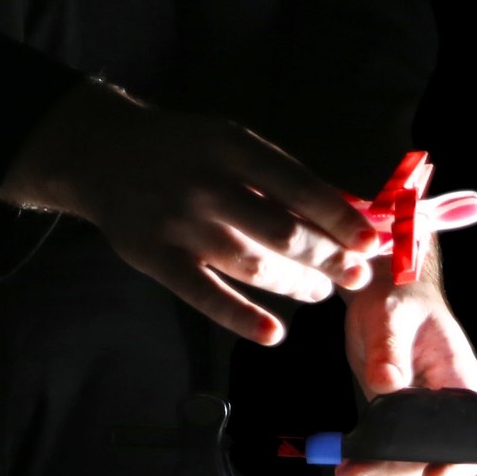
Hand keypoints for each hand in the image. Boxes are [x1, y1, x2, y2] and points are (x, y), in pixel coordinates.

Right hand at [0, 79, 380, 344]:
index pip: (298, 186)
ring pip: (252, 265)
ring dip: (295, 284)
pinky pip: (204, 294)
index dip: (339, 217)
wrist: (104, 154)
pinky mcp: (156, 258)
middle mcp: (208, 184)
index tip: (371, 240)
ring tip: (319, 291)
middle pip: (281, 232)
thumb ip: (280, 177)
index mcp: (232, 147)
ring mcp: (180, 224)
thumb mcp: (230, 142)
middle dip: (327, 258)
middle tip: (356, 275)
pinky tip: (273, 333)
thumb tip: (347, 209)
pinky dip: (240, 317)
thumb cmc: (184, 150)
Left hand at [336, 278, 476, 475]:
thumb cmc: (399, 298)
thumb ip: (389, 350)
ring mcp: (421, 414)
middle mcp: (445, 405)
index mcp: (460, 381)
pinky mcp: (397, 416)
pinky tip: (347, 470)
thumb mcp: (392, 317)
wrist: (384, 293)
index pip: (473, 436)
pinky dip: (370, 465)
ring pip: (411, 463)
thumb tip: (386, 383)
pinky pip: (390, 451)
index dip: (456, 464)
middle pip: (438, 459)